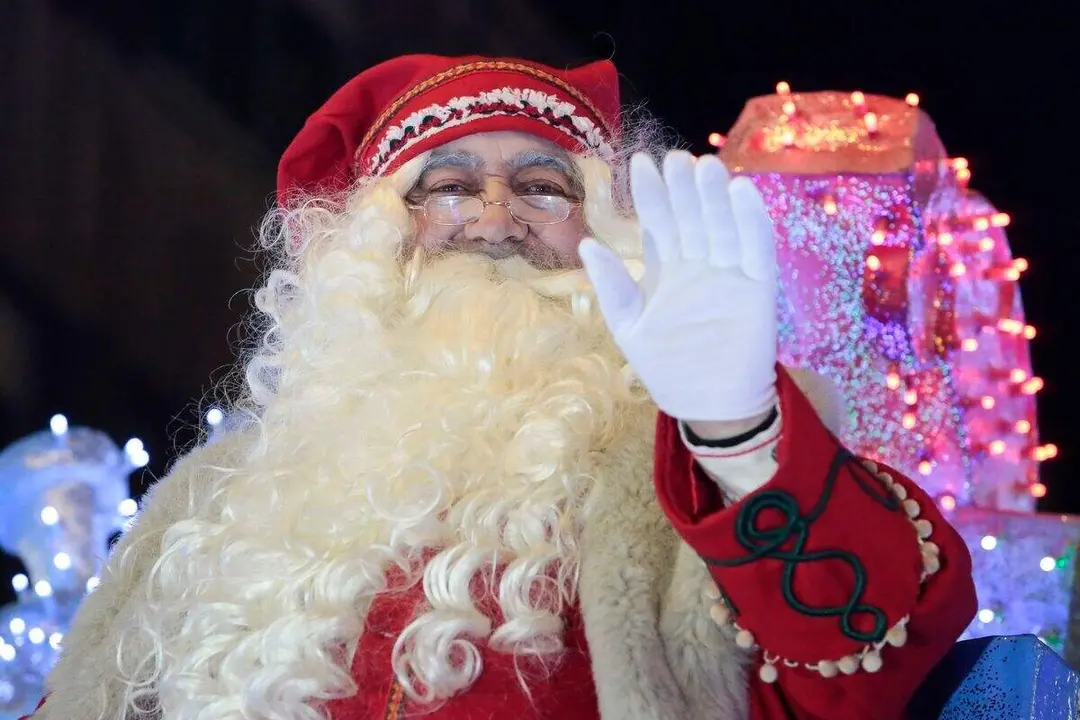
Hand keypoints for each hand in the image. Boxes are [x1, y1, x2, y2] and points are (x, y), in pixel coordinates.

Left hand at [579, 150, 777, 421]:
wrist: (707, 405)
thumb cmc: (666, 367)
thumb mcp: (628, 325)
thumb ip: (611, 285)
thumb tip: (586, 243)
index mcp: (667, 268)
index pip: (658, 221)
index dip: (650, 193)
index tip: (640, 163)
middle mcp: (699, 263)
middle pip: (690, 216)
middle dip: (682, 187)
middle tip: (675, 158)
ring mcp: (730, 272)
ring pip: (722, 224)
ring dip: (714, 195)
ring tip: (703, 165)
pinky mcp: (758, 287)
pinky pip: (757, 248)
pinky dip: (750, 221)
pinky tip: (741, 191)